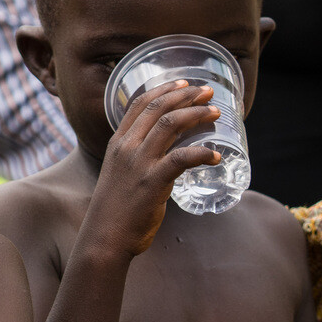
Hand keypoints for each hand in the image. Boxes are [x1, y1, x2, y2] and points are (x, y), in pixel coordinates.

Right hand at [84, 81, 220, 259]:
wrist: (105, 238)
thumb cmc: (116, 210)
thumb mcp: (120, 174)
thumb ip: (139, 158)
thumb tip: (168, 151)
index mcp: (117, 143)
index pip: (140, 104)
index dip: (165, 89)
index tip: (185, 83)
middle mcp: (126, 148)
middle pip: (158, 108)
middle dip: (187, 95)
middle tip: (209, 92)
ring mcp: (139, 163)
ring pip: (171, 124)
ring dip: (197, 114)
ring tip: (216, 113)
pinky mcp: (153, 182)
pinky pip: (182, 158)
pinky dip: (202, 153)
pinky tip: (216, 155)